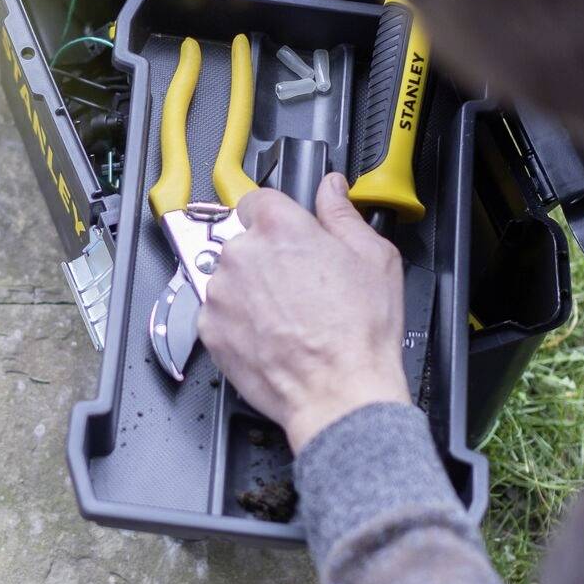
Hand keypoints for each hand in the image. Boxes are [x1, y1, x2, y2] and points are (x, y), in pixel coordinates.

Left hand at [197, 170, 409, 452]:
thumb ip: (343, 214)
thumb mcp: (374, 258)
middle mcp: (241, 254)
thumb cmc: (358, 334)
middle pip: (244, 241)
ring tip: (288, 316)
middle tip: (299, 285)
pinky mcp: (209, 329)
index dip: (277, 218)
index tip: (288, 234)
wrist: (338, 393)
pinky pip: (219, 313)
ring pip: (229, 278)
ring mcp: (220, 293)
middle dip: (267, 258)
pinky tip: (271, 335)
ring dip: (250, 290)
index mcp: (279, 227)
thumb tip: (332, 190)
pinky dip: (238, 322)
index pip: (259, 199)